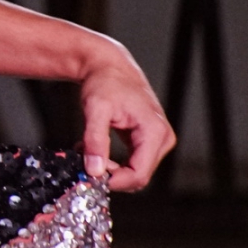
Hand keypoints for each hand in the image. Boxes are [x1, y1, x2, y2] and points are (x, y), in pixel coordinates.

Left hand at [78, 45, 175, 191]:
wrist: (108, 66)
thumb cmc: (104, 81)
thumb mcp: (95, 109)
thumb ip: (95, 140)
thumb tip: (94, 169)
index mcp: (155, 132)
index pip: (139, 173)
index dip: (115, 181)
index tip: (91, 176)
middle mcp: (162, 138)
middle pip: (139, 176)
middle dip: (111, 174)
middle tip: (85, 162)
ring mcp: (157, 140)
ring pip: (135, 171)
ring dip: (110, 168)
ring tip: (87, 152)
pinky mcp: (148, 140)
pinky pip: (132, 162)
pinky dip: (113, 161)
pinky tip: (93, 150)